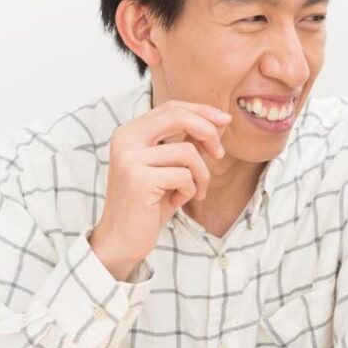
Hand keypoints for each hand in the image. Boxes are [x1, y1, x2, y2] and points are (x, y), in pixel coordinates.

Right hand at [89, 101, 230, 280]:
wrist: (122, 239)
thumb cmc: (150, 202)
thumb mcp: (172, 167)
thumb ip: (190, 141)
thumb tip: (220, 120)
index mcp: (130, 132)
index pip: (172, 108)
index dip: (202, 111)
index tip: (224, 120)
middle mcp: (125, 140)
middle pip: (178, 117)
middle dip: (208, 132)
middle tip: (220, 154)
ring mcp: (129, 159)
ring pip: (188, 152)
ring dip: (201, 175)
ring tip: (193, 192)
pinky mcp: (138, 179)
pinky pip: (184, 176)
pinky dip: (190, 190)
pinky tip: (177, 202)